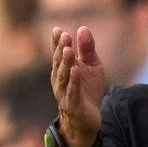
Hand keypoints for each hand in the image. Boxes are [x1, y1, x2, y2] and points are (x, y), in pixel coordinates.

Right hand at [49, 25, 107, 146]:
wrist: (88, 118)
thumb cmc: (87, 89)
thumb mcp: (91, 66)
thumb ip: (87, 49)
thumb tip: (83, 28)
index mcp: (63, 69)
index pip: (58, 53)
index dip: (56, 42)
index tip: (57, 30)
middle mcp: (60, 79)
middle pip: (60, 62)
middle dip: (61, 49)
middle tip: (64, 36)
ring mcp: (64, 92)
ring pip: (64, 75)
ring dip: (66, 62)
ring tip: (68, 50)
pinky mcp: (73, 103)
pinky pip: (73, 90)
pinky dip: (74, 80)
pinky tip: (76, 70)